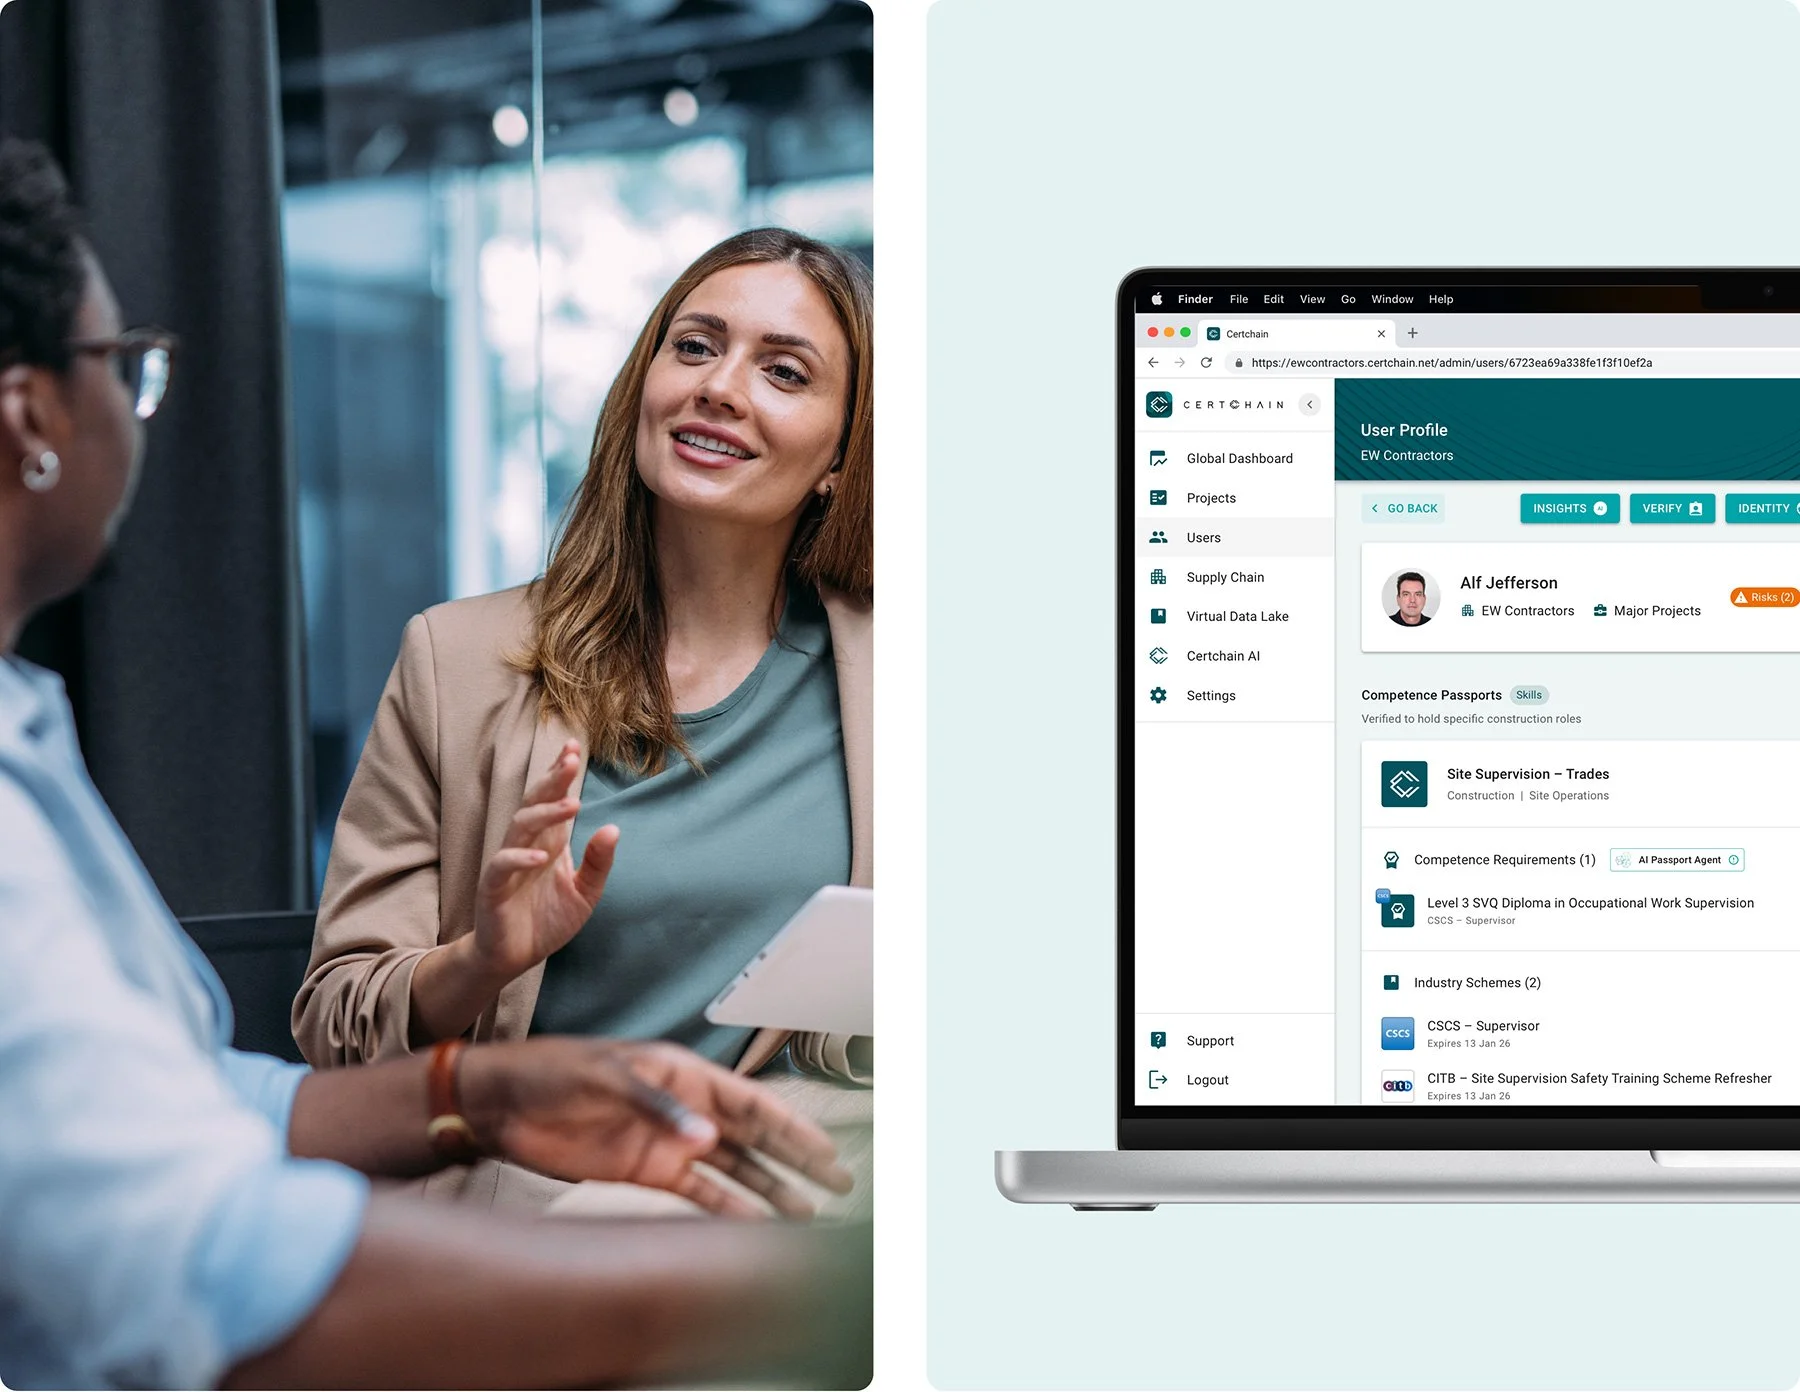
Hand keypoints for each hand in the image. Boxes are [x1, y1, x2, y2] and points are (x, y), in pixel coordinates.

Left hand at [461, 1038, 854, 1218]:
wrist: (502, 1103)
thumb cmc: (552, 1070)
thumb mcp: (605, 1076)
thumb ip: (658, 1106)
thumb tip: (707, 1138)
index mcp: (682, 1072)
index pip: (750, 1100)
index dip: (790, 1126)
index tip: (823, 1150)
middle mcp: (684, 1107)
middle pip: (754, 1136)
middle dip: (795, 1159)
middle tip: (836, 1183)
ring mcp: (669, 1140)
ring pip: (734, 1168)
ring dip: (769, 1189)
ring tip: (805, 1214)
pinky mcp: (646, 1170)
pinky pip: (697, 1193)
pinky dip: (726, 1209)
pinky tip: (751, 1226)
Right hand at [472, 740, 617, 979]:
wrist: (513, 956)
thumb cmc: (547, 920)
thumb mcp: (584, 893)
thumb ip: (598, 863)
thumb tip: (614, 828)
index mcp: (549, 841)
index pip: (553, 799)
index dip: (560, 773)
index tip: (575, 747)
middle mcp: (527, 845)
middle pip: (536, 803)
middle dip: (553, 780)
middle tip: (571, 759)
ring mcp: (507, 863)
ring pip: (520, 826)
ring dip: (545, 813)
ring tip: (572, 804)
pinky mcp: (493, 886)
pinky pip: (502, 865)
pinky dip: (520, 859)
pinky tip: (540, 857)